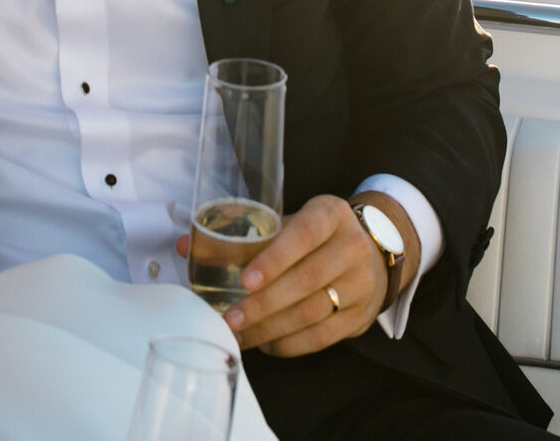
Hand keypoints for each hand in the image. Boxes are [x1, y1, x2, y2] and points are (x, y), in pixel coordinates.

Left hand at [174, 193, 416, 356]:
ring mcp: (361, 284)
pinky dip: (291, 344)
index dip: (275, 257)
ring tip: (240, 334)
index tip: (245, 279)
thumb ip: (242, 235)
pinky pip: (323, 336)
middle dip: (264, 303)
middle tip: (230, 317)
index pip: (304, 233)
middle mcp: (352, 247)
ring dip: (271, 328)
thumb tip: (185, 246)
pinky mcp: (360, 316)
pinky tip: (266, 344)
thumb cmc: (317, 236)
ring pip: (314, 312)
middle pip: (307, 279)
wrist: (374, 252)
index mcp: (330, 215)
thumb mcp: (290, 222)